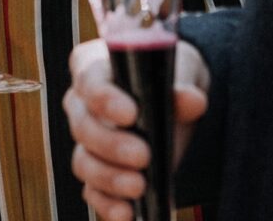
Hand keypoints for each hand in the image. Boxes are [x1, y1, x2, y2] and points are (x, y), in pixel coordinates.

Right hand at [64, 38, 209, 220]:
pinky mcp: (97, 173)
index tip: (131, 113)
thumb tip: (191, 100)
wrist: (177, 103)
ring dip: (110, 178)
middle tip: (144, 155)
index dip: (104, 98)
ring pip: (84, 162)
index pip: (88, 80)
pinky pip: (93, 192)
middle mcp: (81, 103)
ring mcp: (86, 141)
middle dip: (112, 145)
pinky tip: (127, 212)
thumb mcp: (180, 68)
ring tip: (140, 185)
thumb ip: (183, 83)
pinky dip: (108, 204)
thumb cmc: (169, 74)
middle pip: (83, 126)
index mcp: (94, 66)